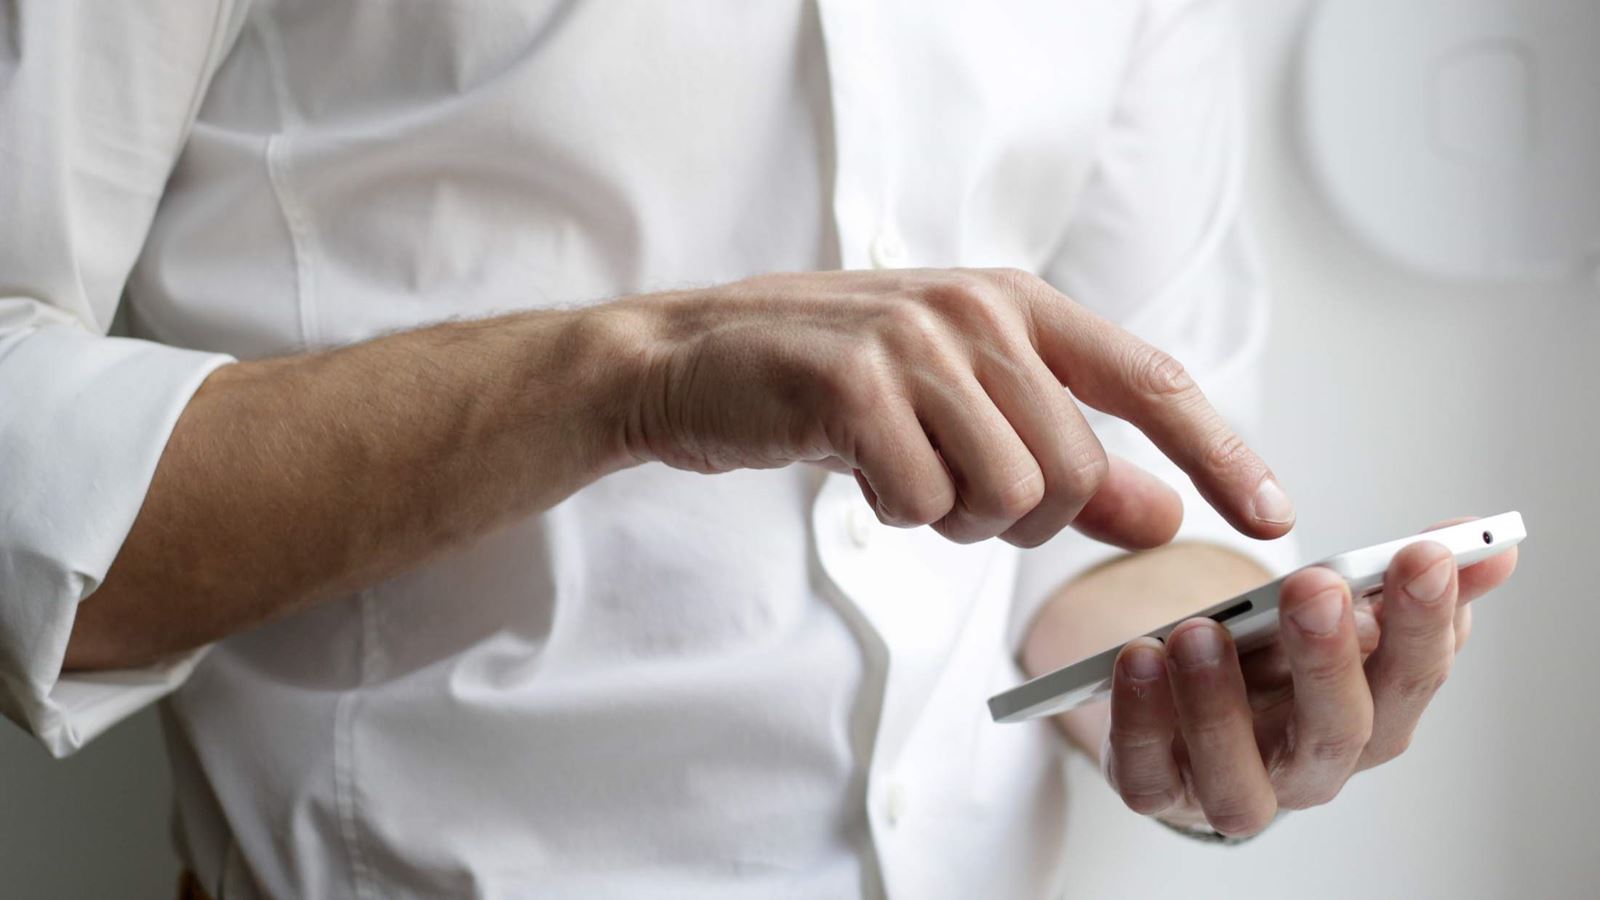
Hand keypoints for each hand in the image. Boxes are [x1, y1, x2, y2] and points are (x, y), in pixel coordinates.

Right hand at [615, 268, 1293, 548]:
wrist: (693, 359)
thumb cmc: (834, 384)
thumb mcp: (962, 408)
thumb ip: (1068, 458)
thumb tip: (1164, 514)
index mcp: (1018, 304)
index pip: (1151, 382)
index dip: (1220, 452)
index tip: (1272, 516)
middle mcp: (978, 311)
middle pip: (1074, 470)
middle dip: (1023, 517)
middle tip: (953, 491)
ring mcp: (915, 342)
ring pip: (1007, 495)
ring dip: (954, 517)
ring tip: (902, 472)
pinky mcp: (853, 384)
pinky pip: (923, 503)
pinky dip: (895, 513)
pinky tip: (857, 469)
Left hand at [1099, 520, 1518, 835]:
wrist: (1190, 710)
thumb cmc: (1275, 664)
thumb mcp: (1336, 615)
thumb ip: (1402, 582)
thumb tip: (1491, 543)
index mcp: (1370, 717)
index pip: (1411, 678)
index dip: (1423, 621)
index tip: (1423, 554)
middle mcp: (1310, 767)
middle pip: (1337, 733)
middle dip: (1329, 659)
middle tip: (1315, 587)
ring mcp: (1233, 787)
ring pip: (1239, 778)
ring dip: (1219, 704)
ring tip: (1199, 631)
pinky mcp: (1159, 790)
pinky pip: (1148, 776)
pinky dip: (1141, 722)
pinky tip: (1138, 659)